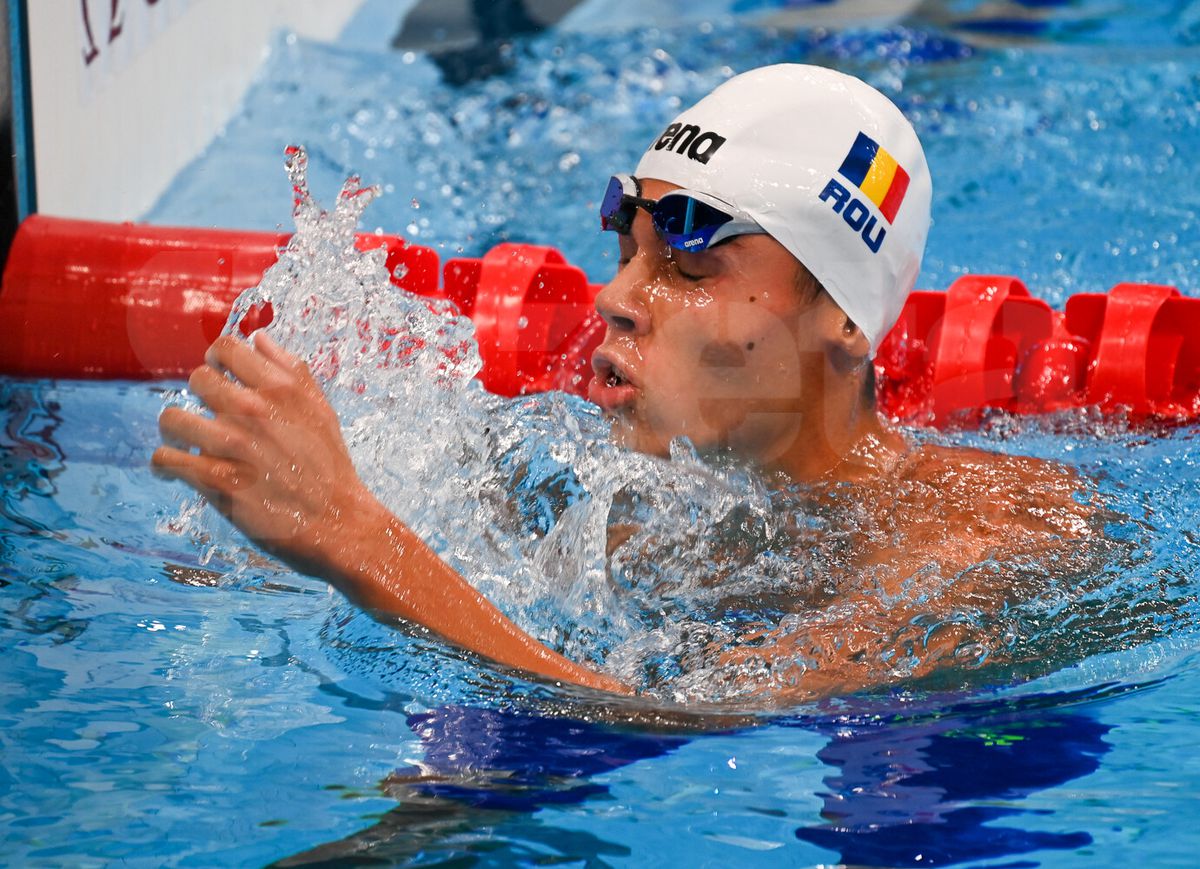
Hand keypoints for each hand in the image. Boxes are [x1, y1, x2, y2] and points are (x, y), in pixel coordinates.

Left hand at [152, 332, 378, 576]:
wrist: (338, 522)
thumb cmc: (329, 467)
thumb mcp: (321, 410)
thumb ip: (291, 371)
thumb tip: (260, 338)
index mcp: (281, 388)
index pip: (226, 347)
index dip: (216, 359)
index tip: (217, 374)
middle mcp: (253, 410)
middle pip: (197, 379)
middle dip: (198, 397)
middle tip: (207, 417)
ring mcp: (232, 444)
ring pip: (171, 418)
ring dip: (174, 431)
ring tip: (183, 443)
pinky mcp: (216, 480)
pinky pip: (166, 460)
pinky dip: (165, 465)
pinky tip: (174, 471)